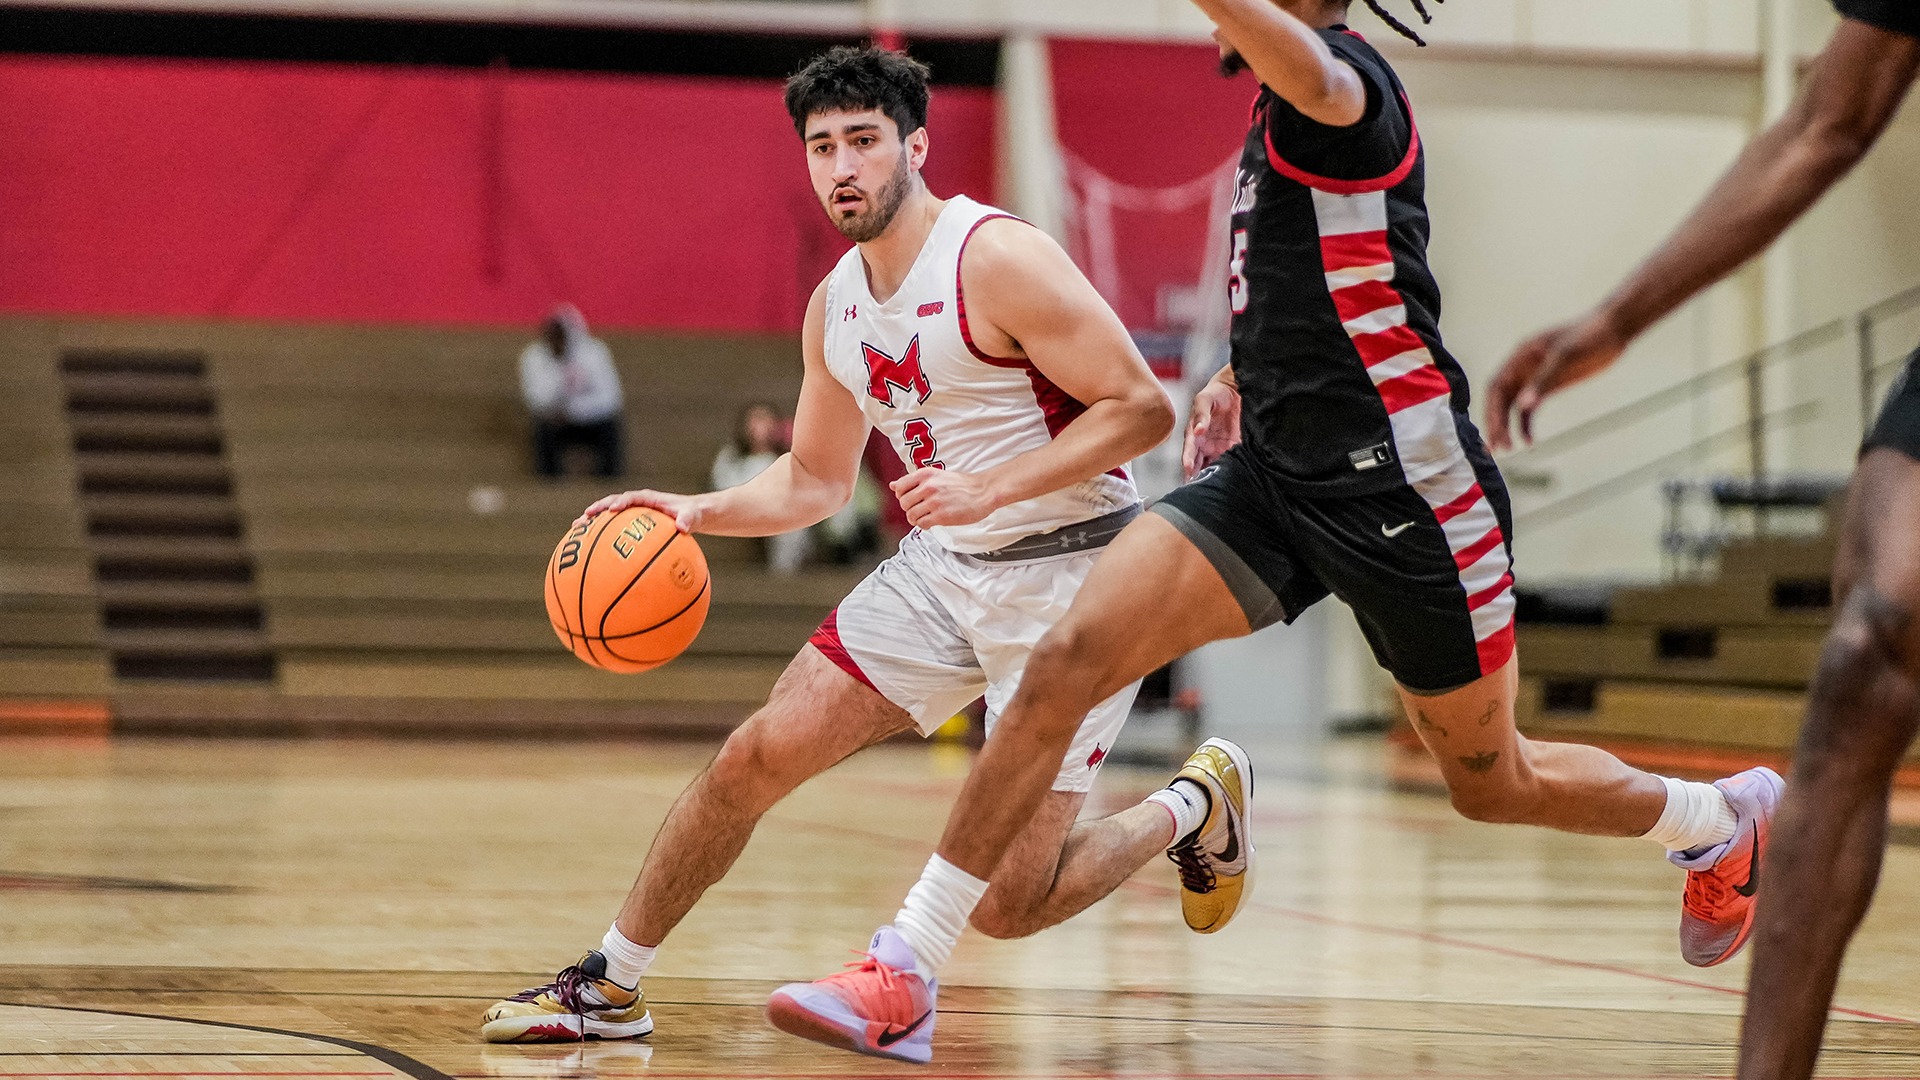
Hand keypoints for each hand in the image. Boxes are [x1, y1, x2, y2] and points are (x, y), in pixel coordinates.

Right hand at [574, 489, 703, 531]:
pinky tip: (590, 551)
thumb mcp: (694, 516)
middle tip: (581, 520)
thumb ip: (689, 519)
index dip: (619, 502)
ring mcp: (632, 515)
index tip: (611, 511)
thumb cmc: (693, 514)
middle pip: (611, 504)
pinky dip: (601, 536)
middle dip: (596, 511)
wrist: (693, 515)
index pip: (630, 498)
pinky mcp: (632, 526)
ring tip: (575, 531)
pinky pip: (614, 530)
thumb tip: (682, 528)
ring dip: (592, 523)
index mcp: (649, 499)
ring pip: (608, 517)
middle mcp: (637, 505)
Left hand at [890, 468, 999, 527]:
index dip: (902, 496)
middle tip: (919, 510)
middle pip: (903, 503)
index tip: (910, 499)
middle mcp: (928, 486)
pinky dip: (923, 525)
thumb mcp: (936, 475)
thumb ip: (914, 481)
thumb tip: (893, 485)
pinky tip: (931, 522)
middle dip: (909, 509)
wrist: (983, 492)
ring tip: (925, 517)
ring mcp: (934, 501)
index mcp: (926, 474)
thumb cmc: (961, 484)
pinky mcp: (941, 515)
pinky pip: (922, 524)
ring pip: (910, 515)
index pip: (900, 487)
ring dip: (916, 519)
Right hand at [1182, 379, 1241, 478]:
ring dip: (1213, 477)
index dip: (1188, 461)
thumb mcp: (1205, 400)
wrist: (1235, 391)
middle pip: (1198, 465)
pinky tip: (1232, 480)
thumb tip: (1198, 430)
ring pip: (1213, 467)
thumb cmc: (1215, 394)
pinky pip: (1230, 464)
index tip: (1188, 470)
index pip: (1189, 451)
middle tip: (1198, 488)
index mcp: (1194, 434)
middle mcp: (1204, 445)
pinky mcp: (1233, 449)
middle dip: (1197, 476)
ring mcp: (1218, 449)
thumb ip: (1201, 414)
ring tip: (1215, 488)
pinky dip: (1229, 472)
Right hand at [1486, 311, 1628, 451]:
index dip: (1492, 410)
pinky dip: (1526, 426)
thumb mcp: (1566, 356)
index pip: (1496, 386)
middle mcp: (1522, 369)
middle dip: (1496, 424)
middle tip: (1498, 448)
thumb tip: (1524, 404)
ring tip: (1508, 449)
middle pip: (1500, 400)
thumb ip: (1544, 380)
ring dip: (1507, 428)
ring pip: (1512, 407)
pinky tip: (1530, 441)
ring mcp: (1535, 379)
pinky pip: (1530, 410)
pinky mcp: (1549, 387)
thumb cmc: (1589, 334)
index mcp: (1520, 356)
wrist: (1613, 330)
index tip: (1495, 431)